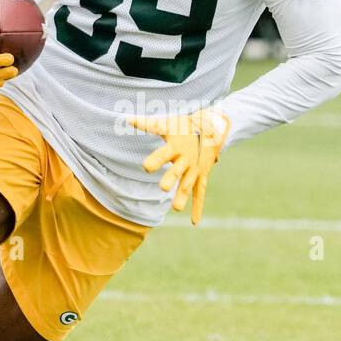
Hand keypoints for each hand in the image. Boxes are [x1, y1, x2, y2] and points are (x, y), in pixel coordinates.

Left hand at [126, 109, 229, 224]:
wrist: (213, 127)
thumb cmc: (184, 126)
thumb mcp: (168, 123)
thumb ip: (147, 124)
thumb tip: (126, 118)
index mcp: (176, 147)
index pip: (164, 153)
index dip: (155, 160)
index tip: (145, 167)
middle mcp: (186, 159)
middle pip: (177, 170)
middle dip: (170, 179)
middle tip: (162, 188)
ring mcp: (195, 169)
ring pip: (189, 184)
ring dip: (183, 196)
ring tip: (176, 208)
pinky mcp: (202, 176)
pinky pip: (200, 193)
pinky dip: (198, 207)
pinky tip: (194, 222)